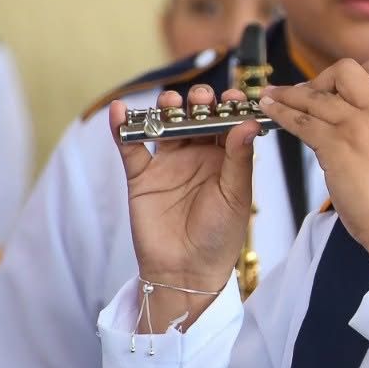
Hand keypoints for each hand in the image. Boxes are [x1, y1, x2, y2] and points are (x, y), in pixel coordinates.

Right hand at [109, 85, 256, 295]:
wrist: (187, 271)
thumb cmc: (220, 235)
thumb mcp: (236, 195)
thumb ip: (238, 159)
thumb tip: (248, 124)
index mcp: (225, 158)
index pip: (227, 123)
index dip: (229, 107)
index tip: (233, 97)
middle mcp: (196, 156)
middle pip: (195, 117)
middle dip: (198, 102)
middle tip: (202, 98)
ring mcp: (167, 163)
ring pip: (164, 126)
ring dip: (166, 109)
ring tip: (170, 101)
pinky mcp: (141, 176)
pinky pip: (130, 147)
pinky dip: (122, 128)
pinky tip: (120, 111)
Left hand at [260, 57, 368, 270]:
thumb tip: (350, 116)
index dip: (360, 70)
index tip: (343, 86)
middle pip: (345, 70)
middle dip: (322, 78)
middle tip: (310, 95)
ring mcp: (356, 126)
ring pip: (314, 96)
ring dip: (287, 94)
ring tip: (270, 96)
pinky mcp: (335, 146)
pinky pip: (300, 120)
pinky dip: (280, 113)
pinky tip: (269, 111)